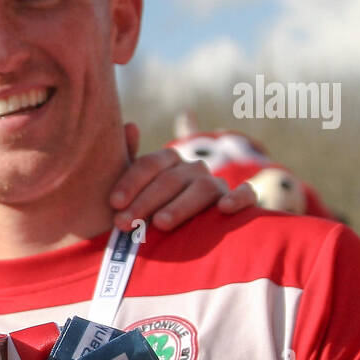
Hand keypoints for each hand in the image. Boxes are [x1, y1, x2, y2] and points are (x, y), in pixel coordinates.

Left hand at [110, 142, 255, 232]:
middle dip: (145, 201)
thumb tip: (130, 126)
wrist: (183, 233)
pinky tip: (224, 208)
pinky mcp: (238, 200)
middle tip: (124, 223)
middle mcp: (193, 169)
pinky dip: (239, 197)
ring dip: (181, 205)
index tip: (114, 203)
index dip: (130, 182)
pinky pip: (246, 194)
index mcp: (168, 162)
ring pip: (203, 188)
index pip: (149, 165)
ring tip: (161, 223)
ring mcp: (217, 184)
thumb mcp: (135, 190)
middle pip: (170, 179)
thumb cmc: (150, 211)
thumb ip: (129, 162)